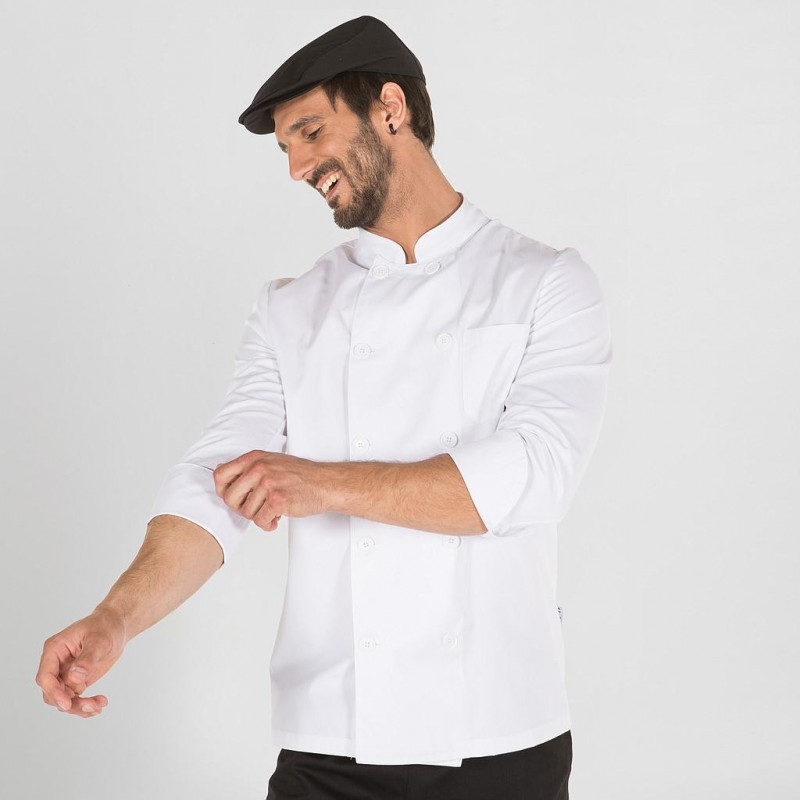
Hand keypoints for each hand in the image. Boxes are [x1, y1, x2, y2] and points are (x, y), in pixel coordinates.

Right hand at [36, 607, 126, 717]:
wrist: (117, 626)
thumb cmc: (105, 626)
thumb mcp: (99, 640)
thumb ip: (87, 659)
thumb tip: (75, 678)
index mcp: (55, 649)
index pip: (46, 676)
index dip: (54, 692)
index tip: (67, 703)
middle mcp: (56, 664)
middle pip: (52, 692)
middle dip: (69, 703)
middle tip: (92, 706)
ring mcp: (65, 674)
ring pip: (63, 699)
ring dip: (79, 706)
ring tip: (100, 705)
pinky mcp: (75, 681)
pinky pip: (74, 699)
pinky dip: (85, 706)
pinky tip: (99, 705)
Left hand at [213, 450, 331, 530]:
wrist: (325, 483)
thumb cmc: (300, 475)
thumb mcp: (270, 461)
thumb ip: (247, 467)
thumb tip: (219, 472)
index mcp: (254, 458)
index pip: (220, 475)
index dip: (224, 491)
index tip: (237, 497)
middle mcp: (259, 468)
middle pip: (229, 498)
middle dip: (241, 508)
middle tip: (256, 508)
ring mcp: (268, 483)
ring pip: (246, 512)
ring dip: (259, 517)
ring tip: (272, 511)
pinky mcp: (278, 499)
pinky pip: (260, 521)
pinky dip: (268, 524)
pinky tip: (277, 518)